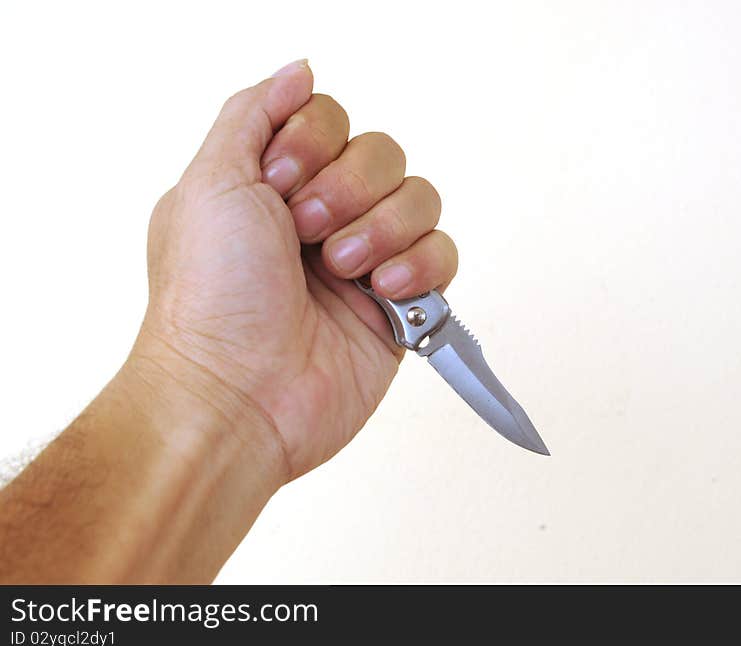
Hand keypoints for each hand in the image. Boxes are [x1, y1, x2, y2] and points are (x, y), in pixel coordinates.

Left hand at [128, 60, 457, 483]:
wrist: (236, 395)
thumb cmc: (210, 300)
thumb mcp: (209, 181)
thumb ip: (254, 113)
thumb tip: (298, 69)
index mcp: (275, 186)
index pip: (330, 119)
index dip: (314, 143)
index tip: (278, 184)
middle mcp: (324, 218)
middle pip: (382, 153)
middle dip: (347, 189)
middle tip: (307, 233)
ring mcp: (366, 261)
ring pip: (420, 198)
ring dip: (383, 227)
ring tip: (344, 270)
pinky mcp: (401, 305)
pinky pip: (444, 254)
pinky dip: (419, 265)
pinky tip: (382, 291)